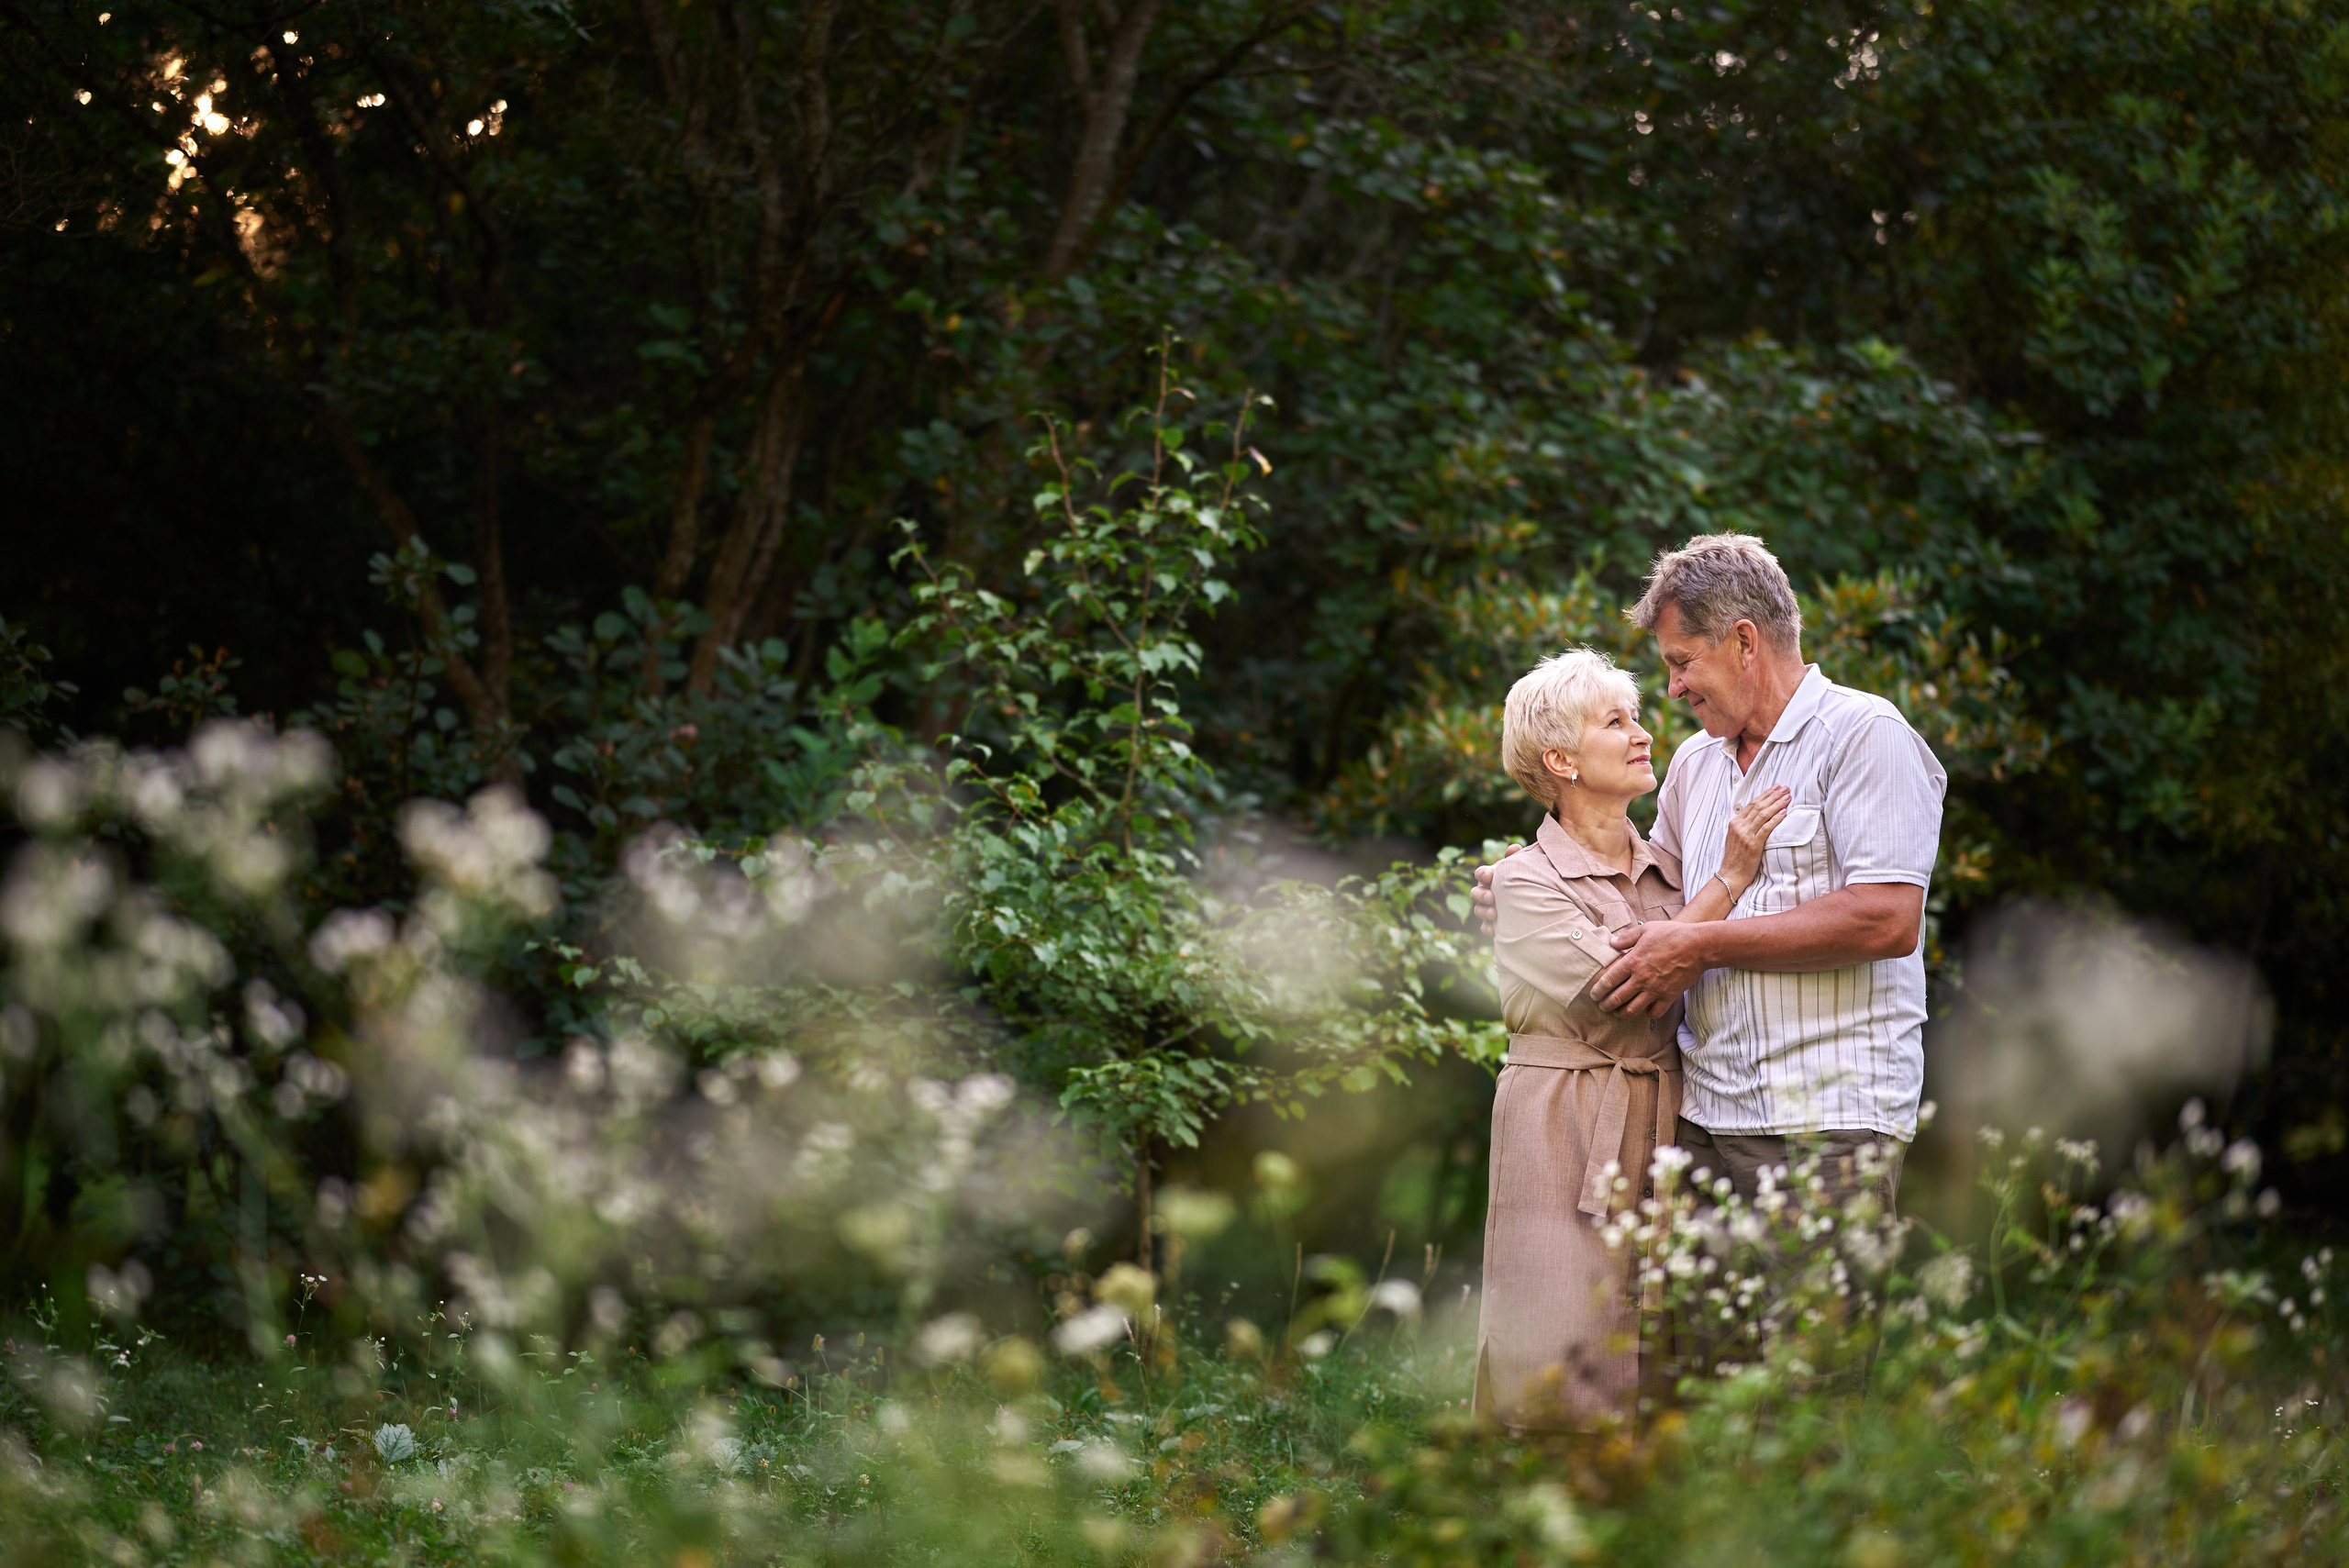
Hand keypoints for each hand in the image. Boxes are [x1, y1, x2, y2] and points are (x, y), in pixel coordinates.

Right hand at [1471, 844, 1523, 937]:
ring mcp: (1488, 908)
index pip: (1481, 873)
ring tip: (1494, 914)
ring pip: (1478, 910)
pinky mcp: (1494, 924)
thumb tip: (1514, 848)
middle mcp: (1486, 892)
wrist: (1537, 899)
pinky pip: (1485, 927)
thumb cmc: (1527, 879)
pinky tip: (1495, 930)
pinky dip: (1488, 928)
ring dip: (1484, 912)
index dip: (1482, 874)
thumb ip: (1518, 857)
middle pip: (1475, 893)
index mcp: (1491, 877)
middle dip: (1481, 895)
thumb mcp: (1524, 866)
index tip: (1490, 876)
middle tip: (1491, 897)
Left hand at [1589, 921, 1712, 1015]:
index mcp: (1633, 961)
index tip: (1593, 994)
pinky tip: (1645, 1010)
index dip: (1598, 989)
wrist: (1698, 945)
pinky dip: (1648, 1014)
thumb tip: (1612, 942)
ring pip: (1633, 1009)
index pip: (1609, 980)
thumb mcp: (1646, 929)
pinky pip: (1655, 1013)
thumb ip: (1627, 937)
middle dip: (1606, 1005)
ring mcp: (1655, 989)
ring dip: (1622, 1013)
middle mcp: (1641, 978)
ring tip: (1618, 1013)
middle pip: (1617, 998)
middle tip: (1602, 1007)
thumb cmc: (1672, 934)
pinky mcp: (1669, 996)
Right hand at [1715, 785, 1791, 897]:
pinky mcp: (1753, 844)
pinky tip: (1784, 813)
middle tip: (1785, 788)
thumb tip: (1757, 817)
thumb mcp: (1736, 838)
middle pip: (1758, 806)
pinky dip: (1776, 819)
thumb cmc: (1736, 859)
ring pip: (1763, 814)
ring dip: (1777, 804)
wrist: (1731, 875)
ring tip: (1787, 797)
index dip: (1765, 795)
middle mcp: (1739, 826)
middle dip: (1773, 795)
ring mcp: (1746, 835)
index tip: (1776, 788)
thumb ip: (1744, 826)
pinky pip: (1766, 828)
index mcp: (1735, 823)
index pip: (1752, 804)